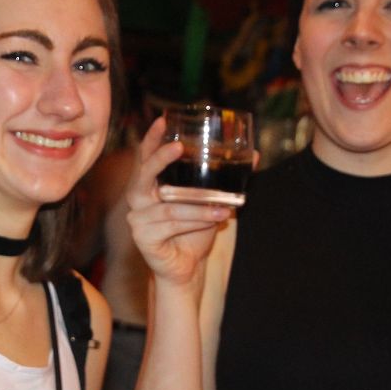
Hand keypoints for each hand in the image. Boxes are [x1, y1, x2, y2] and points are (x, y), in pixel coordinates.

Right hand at [125, 117, 232, 284]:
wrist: (187, 268)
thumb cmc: (195, 231)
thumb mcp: (211, 201)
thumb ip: (225, 179)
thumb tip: (254, 155)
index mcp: (149, 185)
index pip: (146, 157)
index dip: (152, 139)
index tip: (163, 121)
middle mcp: (137, 198)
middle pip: (145, 174)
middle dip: (162, 158)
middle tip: (179, 148)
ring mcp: (137, 219)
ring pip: (169, 206)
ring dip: (199, 205)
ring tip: (225, 207)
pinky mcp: (143, 238)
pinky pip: (171, 225)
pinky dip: (196, 221)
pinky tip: (214, 220)